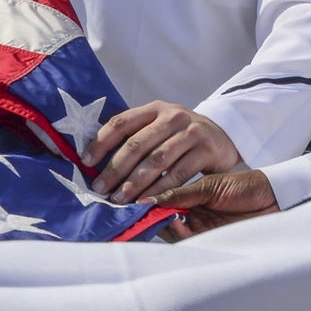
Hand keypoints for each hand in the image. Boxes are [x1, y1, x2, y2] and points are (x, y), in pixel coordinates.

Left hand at [84, 101, 240, 202]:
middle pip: (137, 143)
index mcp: (155, 108)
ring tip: (120, 200)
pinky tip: (147, 202)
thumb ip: (137, 137)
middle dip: (115, 169)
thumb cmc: (182, 136)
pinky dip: (160, 191)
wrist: (224, 135)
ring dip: (135, 183)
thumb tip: (96, 163)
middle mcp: (173, 116)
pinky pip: (178, 174)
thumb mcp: (161, 126)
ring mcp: (191, 132)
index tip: (86, 162)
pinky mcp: (206, 150)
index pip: (121, 122)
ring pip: (157, 160)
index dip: (100, 142)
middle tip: (101, 189)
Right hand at [148, 168, 278, 237]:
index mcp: (189, 196)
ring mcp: (199, 228)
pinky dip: (178, 234)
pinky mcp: (209, 242)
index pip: (161, 201)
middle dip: (149, 216)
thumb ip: (181, 194)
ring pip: (171, 232)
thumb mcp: (210, 186)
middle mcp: (191, 213)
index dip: (146, 202)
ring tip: (158, 216)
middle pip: (161, 219)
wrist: (275, 199)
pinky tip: (175, 224)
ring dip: (162, 225)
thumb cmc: (245, 186)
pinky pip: (187, 243)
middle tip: (138, 212)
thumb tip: (148, 200)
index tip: (130, 200)